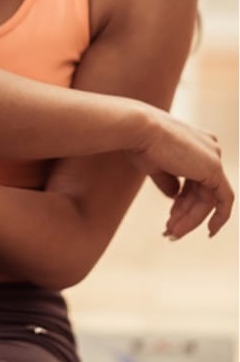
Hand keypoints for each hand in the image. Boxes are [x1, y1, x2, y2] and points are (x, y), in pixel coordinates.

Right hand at [128, 110, 233, 238]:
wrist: (138, 129)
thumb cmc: (141, 143)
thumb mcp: (156, 166)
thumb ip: (169, 181)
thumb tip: (174, 196)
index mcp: (196, 142)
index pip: (195, 180)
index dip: (183, 202)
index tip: (171, 217)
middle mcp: (209, 148)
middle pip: (202, 191)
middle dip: (186, 214)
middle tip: (169, 231)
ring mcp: (213, 157)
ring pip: (208, 199)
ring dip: (191, 219)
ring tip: (173, 232)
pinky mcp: (214, 168)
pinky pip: (223, 200)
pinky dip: (219, 217)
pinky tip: (209, 231)